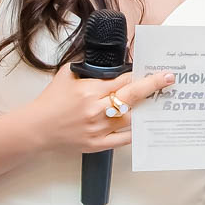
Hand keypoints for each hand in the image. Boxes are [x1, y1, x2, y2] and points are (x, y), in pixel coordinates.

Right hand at [28, 64, 176, 154]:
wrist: (36, 128)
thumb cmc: (50, 102)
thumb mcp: (67, 75)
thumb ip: (88, 67)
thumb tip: (108, 60)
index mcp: (89, 90)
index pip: (122, 79)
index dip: (136, 75)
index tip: (149, 71)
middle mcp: (96, 109)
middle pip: (131, 96)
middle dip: (152, 85)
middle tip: (168, 78)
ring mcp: (98, 128)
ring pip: (130, 118)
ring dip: (143, 109)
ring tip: (157, 104)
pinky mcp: (97, 144)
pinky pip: (122, 140)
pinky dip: (133, 133)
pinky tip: (143, 126)